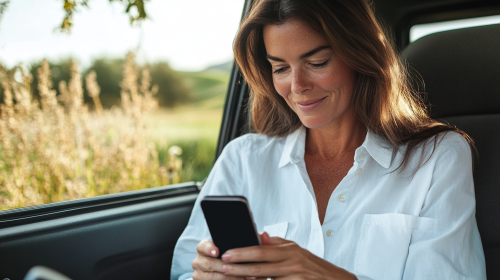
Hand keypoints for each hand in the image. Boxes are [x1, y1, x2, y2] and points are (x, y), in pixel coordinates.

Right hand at [192, 240, 245, 279]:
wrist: (217, 270)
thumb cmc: (223, 257)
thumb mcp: (223, 250)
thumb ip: (227, 249)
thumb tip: (237, 250)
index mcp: (202, 249)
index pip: (203, 246)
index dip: (210, 249)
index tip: (217, 252)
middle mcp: (197, 262)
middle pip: (210, 264)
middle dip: (226, 266)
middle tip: (239, 267)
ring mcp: (198, 274)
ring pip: (212, 277)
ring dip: (229, 277)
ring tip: (243, 276)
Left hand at [219, 232, 356, 279]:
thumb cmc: (313, 266)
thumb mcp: (297, 250)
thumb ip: (277, 243)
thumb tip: (258, 233)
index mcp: (290, 250)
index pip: (261, 250)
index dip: (242, 252)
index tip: (227, 253)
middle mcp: (292, 263)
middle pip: (260, 266)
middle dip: (239, 267)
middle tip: (223, 268)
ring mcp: (296, 277)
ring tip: (232, 279)